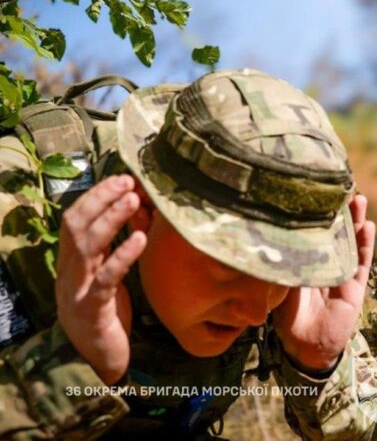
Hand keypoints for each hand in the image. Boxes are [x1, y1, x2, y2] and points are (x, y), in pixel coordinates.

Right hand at [56, 175, 146, 384]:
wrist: (96, 363)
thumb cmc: (106, 315)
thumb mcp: (107, 277)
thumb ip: (112, 249)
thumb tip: (133, 212)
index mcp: (73, 263)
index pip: (75, 220)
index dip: (95, 197)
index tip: (121, 179)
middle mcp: (71, 273)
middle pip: (76, 226)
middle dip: (100, 200)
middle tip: (127, 182)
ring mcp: (78, 290)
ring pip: (87, 246)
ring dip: (111, 219)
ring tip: (133, 200)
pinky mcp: (94, 309)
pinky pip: (107, 278)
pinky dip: (123, 255)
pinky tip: (140, 238)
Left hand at [271, 194, 374, 372]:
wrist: (304, 347)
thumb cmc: (287, 316)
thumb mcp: (280, 282)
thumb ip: (283, 262)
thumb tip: (274, 233)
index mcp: (306, 260)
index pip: (312, 230)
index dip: (316, 211)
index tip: (317, 188)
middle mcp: (325, 263)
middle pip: (334, 230)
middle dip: (338, 209)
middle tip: (340, 186)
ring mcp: (342, 273)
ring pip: (351, 241)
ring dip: (356, 220)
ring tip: (358, 199)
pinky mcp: (355, 286)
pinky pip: (361, 261)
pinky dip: (365, 244)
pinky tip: (368, 225)